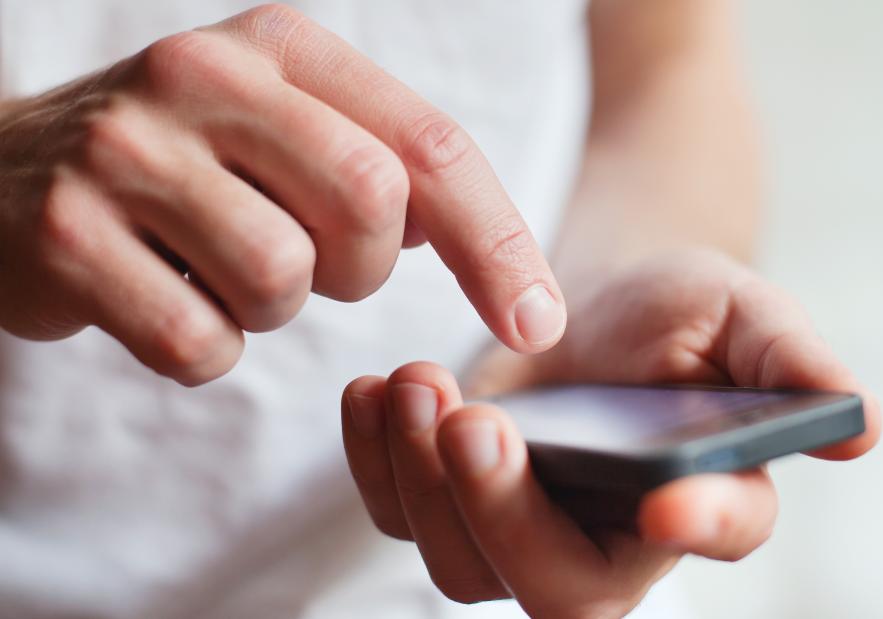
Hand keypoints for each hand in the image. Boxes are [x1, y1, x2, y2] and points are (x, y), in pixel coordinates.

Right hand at [0, 4, 564, 384]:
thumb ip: (383, 166)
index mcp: (279, 47)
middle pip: (369, 205)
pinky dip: (204, 347)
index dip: (498, 241)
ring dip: (272, 309)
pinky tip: (165, 299)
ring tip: (219, 271)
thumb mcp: (285, 130)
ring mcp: (124, 151)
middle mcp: (200, 75)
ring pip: (281, 280)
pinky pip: (197, 340)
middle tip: (311, 265)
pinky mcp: (63, 234)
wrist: (5, 172)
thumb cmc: (185, 164)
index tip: (539, 322)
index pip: (429, 144)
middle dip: (361, 270)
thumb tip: (482, 247)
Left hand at [341, 249, 880, 616]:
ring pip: (465, 566)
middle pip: (560, 587)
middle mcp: (618, 538)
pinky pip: (403, 517)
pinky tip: (374, 392)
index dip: (703, 526)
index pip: (721, 532)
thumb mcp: (738, 311)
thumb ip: (789, 359)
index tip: (666, 500)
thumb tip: (862, 425)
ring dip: (423, 482)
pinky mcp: (460, 501)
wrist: (596, 303)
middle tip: (468, 415)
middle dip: (503, 512)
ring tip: (413, 382)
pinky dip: (376, 462)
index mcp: (709, 492)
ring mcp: (529, 529)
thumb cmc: (678, 309)